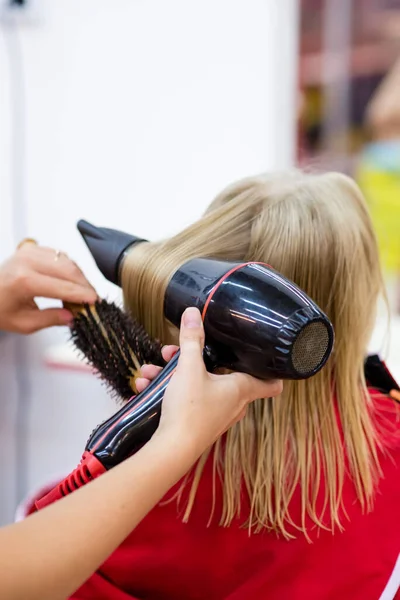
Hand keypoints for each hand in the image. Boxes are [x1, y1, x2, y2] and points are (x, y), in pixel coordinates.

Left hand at [0, 240, 96, 333]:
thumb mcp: (24, 323)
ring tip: (84, 292)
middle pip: (68, 270)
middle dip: (84, 285)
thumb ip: (51, 320)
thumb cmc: (0, 308)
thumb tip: (73, 317)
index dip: (82, 295)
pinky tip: (73, 280)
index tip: (95, 302)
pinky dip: (70, 267)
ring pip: (67, 260)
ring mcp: (30, 252)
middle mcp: (27, 262)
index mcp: (23, 281)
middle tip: (93, 298)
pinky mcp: (33, 248)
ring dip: (79, 276)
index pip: (63, 287)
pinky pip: (59, 255)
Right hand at [136, 307, 282, 459]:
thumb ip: (192, 340)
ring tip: (152, 369)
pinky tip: (145, 385)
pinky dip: (168, 391)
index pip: (272, 383)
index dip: (273, 369)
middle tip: (176, 352)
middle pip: (222, 374)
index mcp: (241, 389)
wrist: (171, 450)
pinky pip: (187, 400)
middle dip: (197, 360)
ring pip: (198, 385)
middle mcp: (234, 403)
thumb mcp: (189, 368)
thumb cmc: (189, 410)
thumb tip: (193, 313)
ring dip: (175, 374)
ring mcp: (216, 415)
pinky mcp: (199, 423)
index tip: (266, 356)